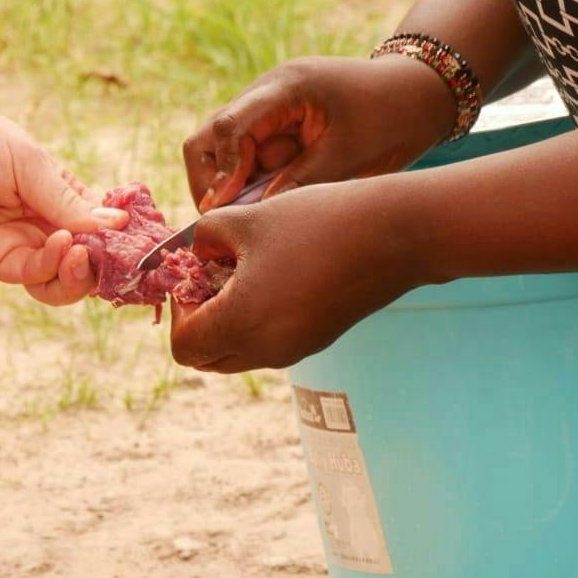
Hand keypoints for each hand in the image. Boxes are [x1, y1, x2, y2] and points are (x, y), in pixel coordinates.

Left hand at [0, 88, 125, 303]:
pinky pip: (38, 276)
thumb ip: (70, 201)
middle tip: (121, 256)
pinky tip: (61, 245)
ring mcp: (20, 243)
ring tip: (85, 254)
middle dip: (109, 260)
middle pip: (90, 256)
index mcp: (58, 189)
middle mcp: (43, 221)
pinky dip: (56, 267)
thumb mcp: (29, 163)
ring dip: (85, 273)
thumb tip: (117, 225)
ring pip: (68, 277)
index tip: (144, 237)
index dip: (123, 233)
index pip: (102, 221)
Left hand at [168, 179, 422, 372]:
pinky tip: (276, 275)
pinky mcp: (316, 341)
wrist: (397, 234)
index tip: (196, 273)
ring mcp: (294, 351)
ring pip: (238, 353)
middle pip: (207, 358)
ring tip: (246, 270)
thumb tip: (192, 253)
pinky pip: (269, 344)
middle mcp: (266, 350)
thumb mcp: (246, 218)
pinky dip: (258, 320)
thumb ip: (202, 238)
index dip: (179, 311)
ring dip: (228, 320)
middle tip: (214, 275)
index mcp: (241, 324)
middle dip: (199, 321)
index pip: (184, 347)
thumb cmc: (318, 221)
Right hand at [182, 54, 453, 211]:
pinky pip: (250, 161)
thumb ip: (299, 182)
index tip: (222, 210)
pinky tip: (274, 204)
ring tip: (261, 212)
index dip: (222, 173)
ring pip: (223, 154)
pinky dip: (254, 185)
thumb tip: (252, 215)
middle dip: (212, 181)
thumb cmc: (390, 117)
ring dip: (235, 186)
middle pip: (209, 137)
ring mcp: (267, 112)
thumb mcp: (348, 155)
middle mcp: (265, 95)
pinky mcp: (276, 130)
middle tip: (227, 219)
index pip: (228, 128)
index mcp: (284, 88)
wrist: (418, 95)